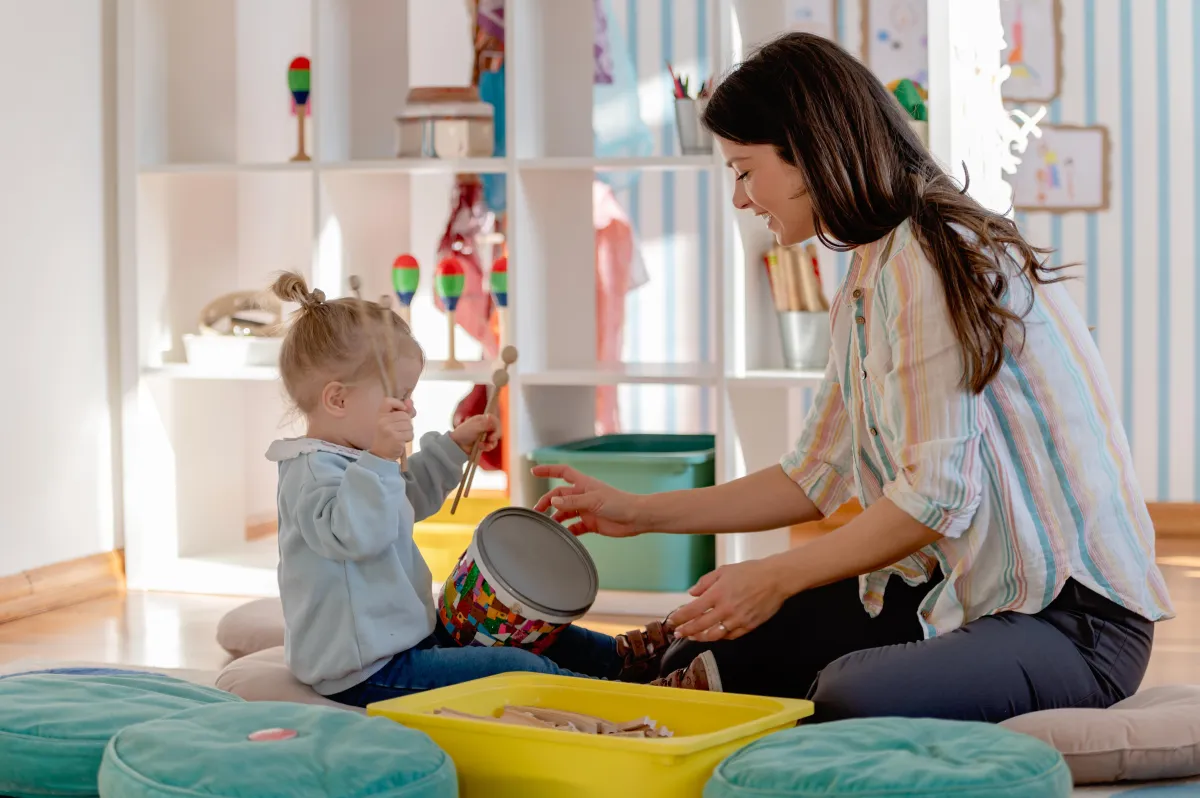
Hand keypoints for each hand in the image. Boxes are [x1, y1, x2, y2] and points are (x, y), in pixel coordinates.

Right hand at [368, 398, 412, 461]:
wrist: (380, 454)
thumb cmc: (387, 437)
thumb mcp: (392, 422)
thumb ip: (403, 410)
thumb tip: (410, 401)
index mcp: (380, 414)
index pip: (388, 401)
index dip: (398, 403)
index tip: (402, 410)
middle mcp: (383, 420)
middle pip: (405, 415)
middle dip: (406, 423)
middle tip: (399, 430)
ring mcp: (389, 429)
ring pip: (409, 425)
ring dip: (408, 431)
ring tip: (399, 436)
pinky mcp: (396, 438)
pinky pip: (410, 434)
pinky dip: (408, 438)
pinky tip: (401, 441)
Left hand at [449, 413, 500, 454]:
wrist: (457, 445)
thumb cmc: (464, 433)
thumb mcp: (474, 427)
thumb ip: (485, 423)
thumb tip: (492, 418)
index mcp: (483, 420)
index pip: (495, 420)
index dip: (497, 425)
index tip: (494, 429)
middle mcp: (486, 427)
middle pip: (498, 430)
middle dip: (495, 435)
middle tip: (490, 439)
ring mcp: (486, 435)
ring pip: (495, 440)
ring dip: (489, 443)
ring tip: (481, 445)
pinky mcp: (485, 443)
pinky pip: (491, 446)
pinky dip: (486, 447)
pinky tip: (479, 447)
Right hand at [530, 465, 641, 537]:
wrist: (636, 518)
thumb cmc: (619, 503)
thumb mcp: (593, 500)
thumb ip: (572, 501)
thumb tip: (553, 500)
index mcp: (583, 485)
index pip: (562, 472)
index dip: (548, 470)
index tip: (533, 471)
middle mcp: (583, 496)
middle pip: (559, 496)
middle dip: (547, 501)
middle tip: (537, 511)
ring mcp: (586, 510)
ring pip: (565, 513)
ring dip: (556, 518)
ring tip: (547, 525)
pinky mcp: (591, 523)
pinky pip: (574, 527)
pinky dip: (567, 531)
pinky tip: (562, 535)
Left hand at [670, 558, 789, 641]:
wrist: (776, 579)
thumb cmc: (750, 571)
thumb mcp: (724, 571)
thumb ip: (705, 582)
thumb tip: (691, 593)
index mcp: (717, 594)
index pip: (692, 610)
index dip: (679, 618)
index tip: (671, 621)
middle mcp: (725, 609)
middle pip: (700, 626)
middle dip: (686, 630)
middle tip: (677, 633)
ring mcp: (737, 620)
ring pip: (714, 635)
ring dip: (700, 637)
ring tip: (692, 637)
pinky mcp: (749, 626)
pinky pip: (730, 636)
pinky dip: (719, 637)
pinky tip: (713, 635)